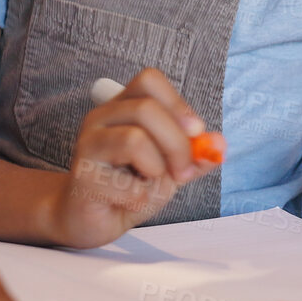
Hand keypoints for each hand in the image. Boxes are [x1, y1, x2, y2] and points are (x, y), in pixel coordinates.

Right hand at [45, 68, 219, 247]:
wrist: (90, 220)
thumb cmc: (128, 188)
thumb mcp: (168, 169)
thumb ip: (193, 156)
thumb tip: (219, 143)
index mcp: (122, 107)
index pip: (149, 80)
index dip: (178, 104)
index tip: (195, 133)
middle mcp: (100, 118)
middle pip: (146, 109)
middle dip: (177, 145)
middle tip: (182, 173)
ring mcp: (87, 145)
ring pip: (134, 139)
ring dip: (156, 169)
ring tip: (148, 185)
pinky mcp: (82, 176)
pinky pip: (127, 185)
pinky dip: (141, 199)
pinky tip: (128, 202)